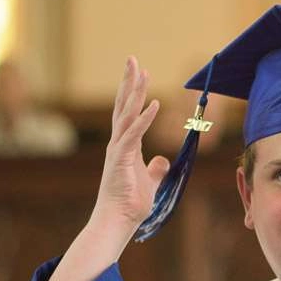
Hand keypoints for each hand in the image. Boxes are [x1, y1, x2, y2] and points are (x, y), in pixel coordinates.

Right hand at [94, 57, 169, 229]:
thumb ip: (155, 169)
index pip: (127, 112)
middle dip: (129, 81)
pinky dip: (144, 118)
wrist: (117, 220)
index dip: (133, 91)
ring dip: (135, 92)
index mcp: (124, 146)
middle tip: (132, 59)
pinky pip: (134, 134)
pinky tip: (154, 103)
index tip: (138, 72)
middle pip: (123, 105)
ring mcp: (118, 149)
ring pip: (126, 114)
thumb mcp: (149, 182)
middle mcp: (118, 143)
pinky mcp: (121, 158)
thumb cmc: (129, 204)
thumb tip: (162, 160)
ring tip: (142, 71)